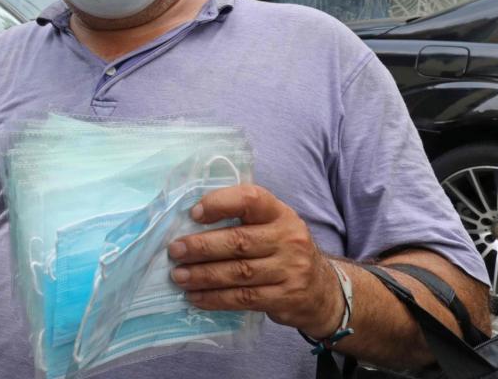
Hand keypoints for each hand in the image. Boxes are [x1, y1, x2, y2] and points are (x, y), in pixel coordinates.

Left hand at [167, 184, 343, 337]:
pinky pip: (244, 298)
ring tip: (179, 276)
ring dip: (203, 275)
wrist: (322, 290)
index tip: (194, 213)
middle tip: (175, 251)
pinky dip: (216, 298)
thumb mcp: (271, 225)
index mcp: (280, 213)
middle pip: (238, 241)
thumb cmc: (281, 250)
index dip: (220, 203)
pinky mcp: (286, 298)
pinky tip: (196, 297)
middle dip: (201, 247)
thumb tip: (189, 221)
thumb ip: (240, 218)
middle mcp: (289, 239)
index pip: (250, 199)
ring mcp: (291, 270)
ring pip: (238, 273)